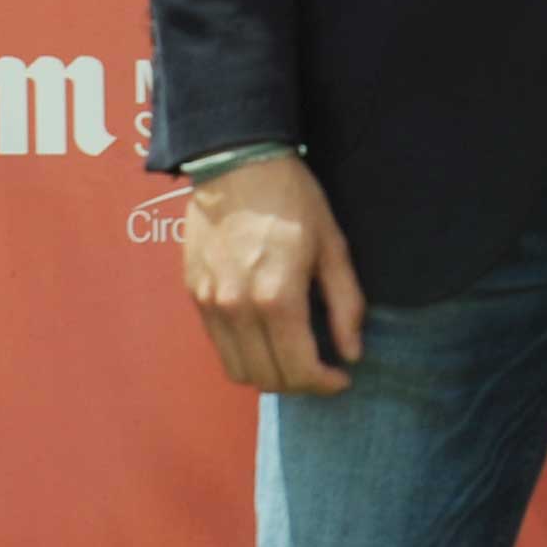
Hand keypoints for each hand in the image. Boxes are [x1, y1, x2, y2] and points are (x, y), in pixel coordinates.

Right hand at [182, 153, 367, 394]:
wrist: (236, 162)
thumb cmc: (292, 199)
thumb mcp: (333, 246)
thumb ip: (345, 305)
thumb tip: (352, 352)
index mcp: (277, 298)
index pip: (299, 370)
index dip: (325, 384)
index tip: (341, 378)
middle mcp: (238, 309)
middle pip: (267, 379)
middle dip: (299, 384)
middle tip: (321, 370)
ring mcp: (210, 304)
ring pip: (238, 371)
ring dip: (269, 375)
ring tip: (293, 358)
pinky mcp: (194, 295)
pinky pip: (219, 345)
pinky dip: (245, 354)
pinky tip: (266, 337)